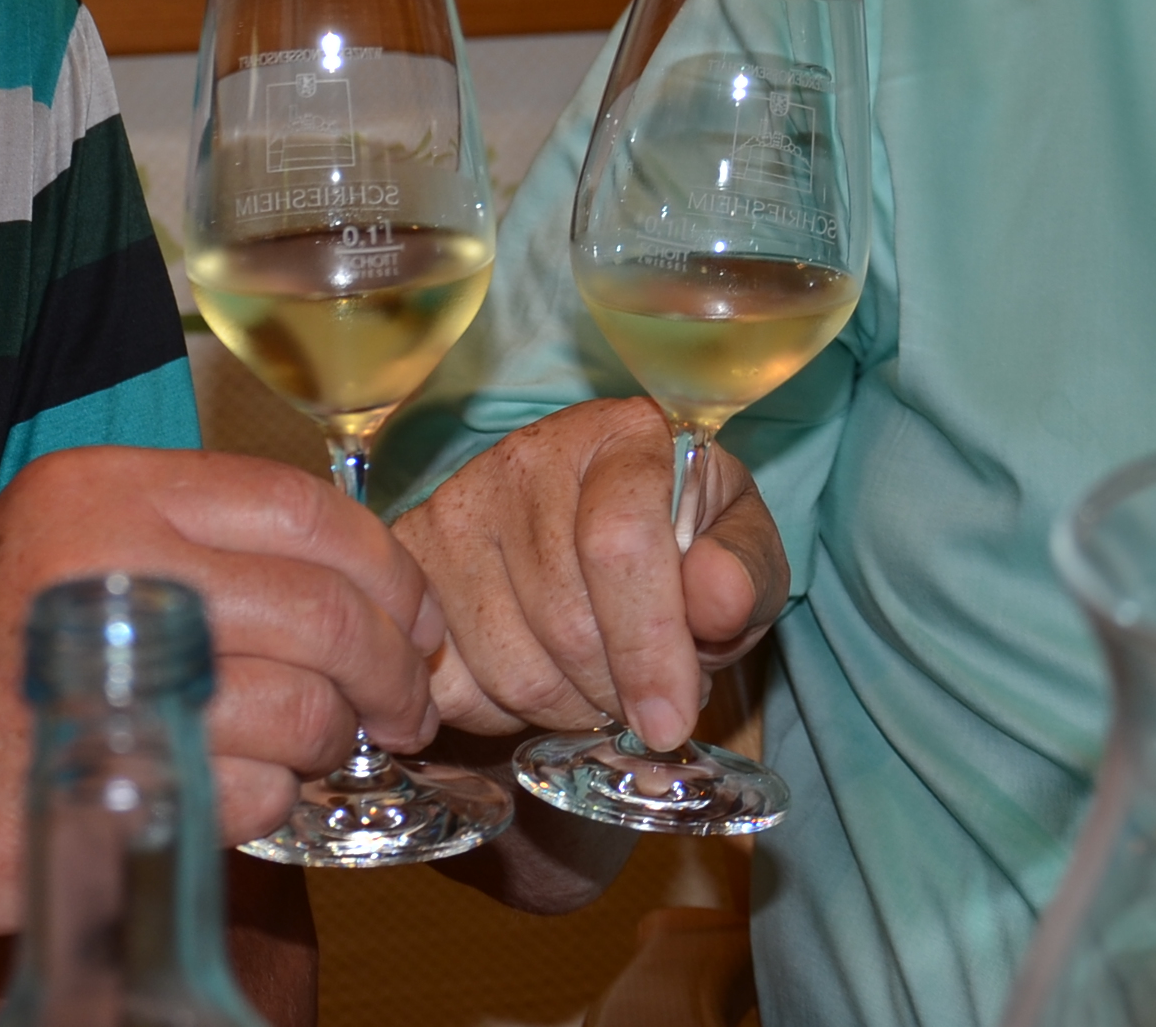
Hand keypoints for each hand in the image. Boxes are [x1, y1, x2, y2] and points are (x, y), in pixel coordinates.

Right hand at [0, 445, 442, 944]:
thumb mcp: (57, 552)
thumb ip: (189, 545)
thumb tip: (345, 578)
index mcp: (102, 491)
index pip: (304, 506)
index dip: (383, 571)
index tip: (409, 620)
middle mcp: (109, 563)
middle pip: (325, 608)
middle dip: (391, 667)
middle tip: (400, 708)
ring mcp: (112, 677)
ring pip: (303, 706)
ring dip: (327, 745)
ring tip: (302, 755)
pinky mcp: (110, 781)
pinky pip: (255, 793)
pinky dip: (266, 807)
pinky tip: (225, 798)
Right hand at [393, 397, 787, 752]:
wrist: (596, 519)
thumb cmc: (680, 535)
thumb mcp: (738, 543)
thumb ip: (745, 570)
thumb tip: (718, 602)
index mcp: (622, 437)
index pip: (619, 544)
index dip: (648, 646)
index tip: (671, 718)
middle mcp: (525, 459)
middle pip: (565, 621)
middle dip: (617, 692)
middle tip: (644, 698)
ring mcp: (456, 509)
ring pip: (511, 667)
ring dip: (566, 708)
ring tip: (594, 681)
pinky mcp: (411, 562)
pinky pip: (447, 682)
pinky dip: (497, 713)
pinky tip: (536, 679)